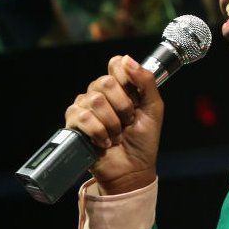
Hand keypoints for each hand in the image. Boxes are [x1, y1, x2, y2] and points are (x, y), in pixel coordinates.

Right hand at [64, 55, 164, 194]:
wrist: (133, 169)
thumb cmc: (144, 140)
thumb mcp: (154, 108)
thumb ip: (146, 81)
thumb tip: (128, 59)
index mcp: (120, 87)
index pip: (116, 63)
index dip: (126, 77)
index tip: (135, 96)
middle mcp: (100, 93)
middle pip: (105, 82)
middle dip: (123, 106)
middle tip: (128, 121)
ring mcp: (85, 107)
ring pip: (95, 100)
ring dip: (112, 122)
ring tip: (117, 134)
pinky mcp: (74, 123)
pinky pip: (82, 117)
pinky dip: (99, 132)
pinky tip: (105, 141)